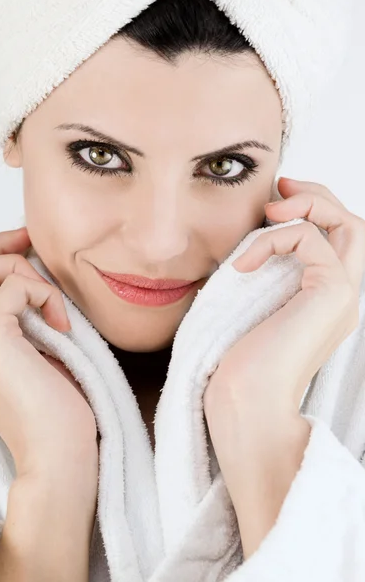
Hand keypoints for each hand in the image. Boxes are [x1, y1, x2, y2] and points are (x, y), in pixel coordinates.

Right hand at [0, 227, 97, 477]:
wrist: (57, 453)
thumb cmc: (54, 412)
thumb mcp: (36, 357)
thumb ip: (25, 323)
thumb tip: (38, 286)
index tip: (26, 245)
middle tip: (30, 239)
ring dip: (20, 272)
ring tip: (51, 304)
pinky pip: (12, 288)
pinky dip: (43, 295)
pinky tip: (62, 326)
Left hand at [204, 177, 364, 418]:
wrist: (246, 408)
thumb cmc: (240, 368)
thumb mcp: (250, 312)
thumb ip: (261, 280)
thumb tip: (246, 249)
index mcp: (325, 302)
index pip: (336, 241)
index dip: (311, 211)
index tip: (272, 201)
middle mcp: (343, 298)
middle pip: (353, 226)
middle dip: (318, 195)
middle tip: (281, 185)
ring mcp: (343, 297)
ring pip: (351, 225)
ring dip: (309, 203)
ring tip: (270, 208)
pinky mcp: (331, 294)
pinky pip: (309, 240)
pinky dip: (272, 240)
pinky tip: (242, 265)